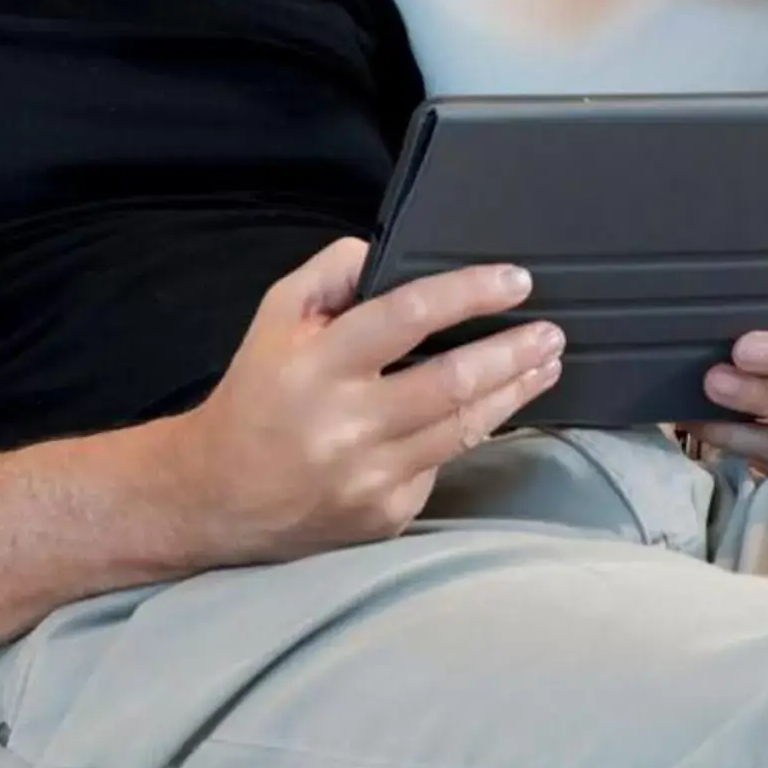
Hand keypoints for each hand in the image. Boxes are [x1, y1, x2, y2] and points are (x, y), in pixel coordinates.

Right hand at [171, 238, 562, 565]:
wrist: (216, 496)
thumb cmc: (255, 395)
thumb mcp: (274, 318)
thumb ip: (330, 275)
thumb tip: (389, 251)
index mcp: (318, 366)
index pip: (407, 317)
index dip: (469, 294)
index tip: (516, 280)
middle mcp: (345, 425)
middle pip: (453, 383)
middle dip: (513, 352)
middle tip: (551, 332)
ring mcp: (369, 477)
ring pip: (464, 429)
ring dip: (514, 392)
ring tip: (545, 365)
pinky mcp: (385, 516)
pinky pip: (442, 467)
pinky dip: (466, 436)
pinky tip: (486, 415)